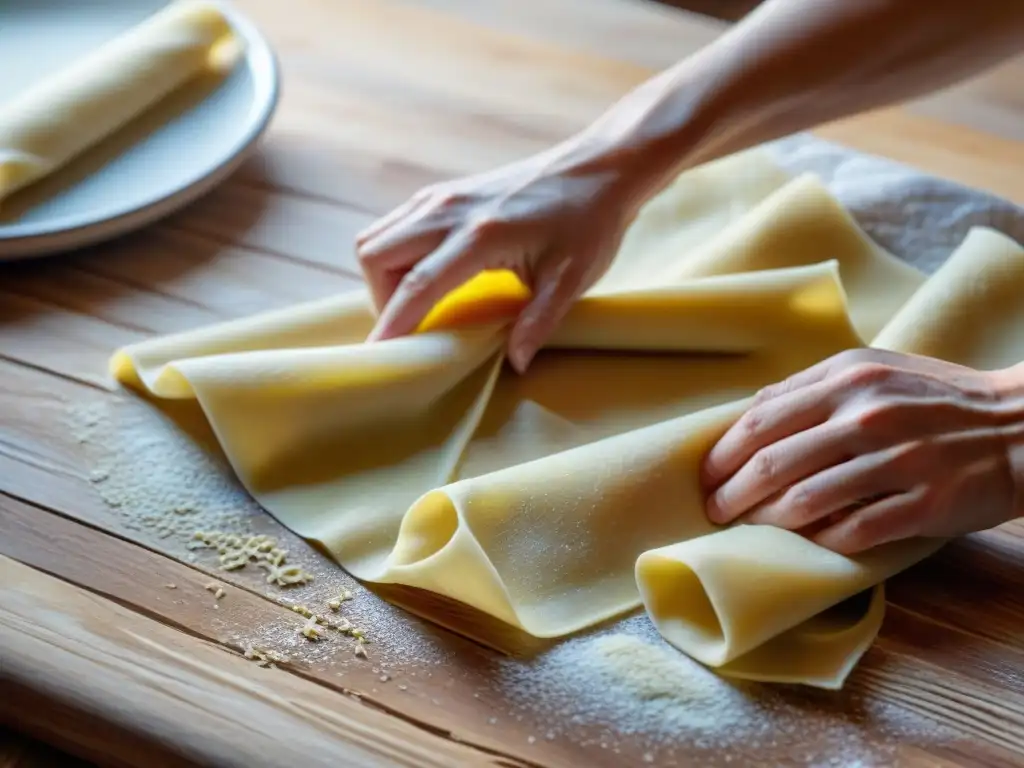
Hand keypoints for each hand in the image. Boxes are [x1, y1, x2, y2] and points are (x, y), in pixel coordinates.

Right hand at [355, 139, 646, 372]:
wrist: (599, 167)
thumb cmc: (590, 221)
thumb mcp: (573, 278)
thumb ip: (539, 322)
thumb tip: (516, 363)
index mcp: (480, 235)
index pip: (418, 284)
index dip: (393, 323)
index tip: (379, 356)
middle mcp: (450, 210)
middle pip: (376, 254)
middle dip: (381, 299)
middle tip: (408, 328)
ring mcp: (443, 196)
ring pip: (378, 236)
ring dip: (383, 276)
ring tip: (412, 305)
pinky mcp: (445, 192)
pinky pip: (395, 224)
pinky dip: (394, 254)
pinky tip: (424, 274)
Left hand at [701, 349, 1022, 554]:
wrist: (1020, 424)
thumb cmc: (934, 397)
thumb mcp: (873, 369)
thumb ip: (812, 386)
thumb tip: (752, 409)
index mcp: (848, 378)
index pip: (762, 420)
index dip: (723, 454)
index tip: (705, 477)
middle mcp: (869, 414)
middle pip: (773, 463)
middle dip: (731, 494)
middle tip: (714, 512)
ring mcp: (899, 459)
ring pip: (807, 500)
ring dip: (767, 521)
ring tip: (750, 529)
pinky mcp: (926, 502)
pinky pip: (855, 530)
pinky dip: (821, 540)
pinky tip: (806, 542)